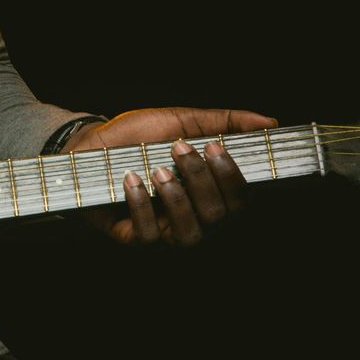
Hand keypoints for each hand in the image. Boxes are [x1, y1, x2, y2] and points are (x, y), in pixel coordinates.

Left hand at [67, 107, 275, 246]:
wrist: (90, 144)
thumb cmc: (140, 136)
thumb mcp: (182, 121)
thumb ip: (225, 122)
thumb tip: (269, 122)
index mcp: (212, 192)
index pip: (241, 200)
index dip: (234, 179)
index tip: (215, 147)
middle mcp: (195, 217)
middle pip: (218, 216)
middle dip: (202, 181)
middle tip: (179, 148)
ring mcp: (166, 231)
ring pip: (190, 234)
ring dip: (176, 198)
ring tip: (157, 169)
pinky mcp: (135, 238)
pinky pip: (148, 236)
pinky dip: (142, 206)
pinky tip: (132, 180)